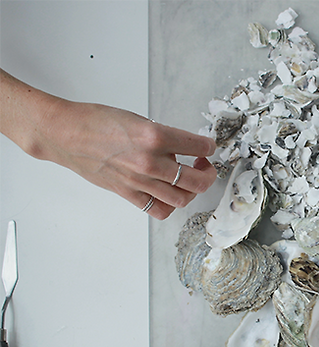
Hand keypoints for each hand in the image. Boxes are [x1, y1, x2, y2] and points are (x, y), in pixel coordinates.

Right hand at [0, 69, 216, 219]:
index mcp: (155, 136)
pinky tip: (170, 193)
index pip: (199, 147)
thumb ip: (164, 137)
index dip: (209, 147)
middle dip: (209, 174)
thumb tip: (183, 149)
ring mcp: (139, 181)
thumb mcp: (139, 120)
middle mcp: (150, 162)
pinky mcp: (128, 194)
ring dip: (192, 190)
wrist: (65, 134)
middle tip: (205, 166)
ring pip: (182, 198)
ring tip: (189, 179)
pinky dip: (170, 204)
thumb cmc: (96, 122)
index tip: (208, 147)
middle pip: (197, 180)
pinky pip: (159, 209)